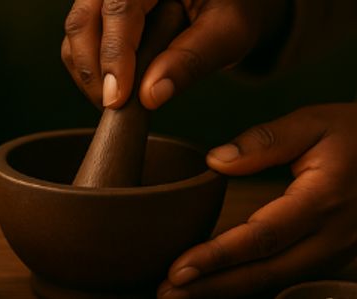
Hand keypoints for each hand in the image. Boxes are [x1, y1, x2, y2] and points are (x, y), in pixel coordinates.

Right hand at [61, 0, 289, 108]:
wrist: (227, 0)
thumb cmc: (234, 8)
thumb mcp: (228, 32)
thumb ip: (191, 59)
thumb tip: (150, 96)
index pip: (119, 8)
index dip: (114, 56)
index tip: (117, 100)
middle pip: (84, 21)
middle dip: (94, 71)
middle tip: (115, 109)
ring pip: (76, 32)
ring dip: (89, 73)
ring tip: (117, 102)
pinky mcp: (99, 10)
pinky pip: (79, 39)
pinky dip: (90, 68)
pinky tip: (115, 88)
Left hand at [157, 103, 356, 298]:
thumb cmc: (354, 134)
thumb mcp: (314, 123)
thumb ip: (265, 141)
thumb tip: (216, 161)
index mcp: (321, 201)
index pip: (261, 238)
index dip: (217, 257)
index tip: (179, 269)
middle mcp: (329, 237)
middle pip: (263, 273)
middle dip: (212, 287)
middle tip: (166, 294)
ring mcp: (333, 252)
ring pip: (273, 281)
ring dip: (225, 291)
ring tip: (182, 295)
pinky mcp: (329, 256)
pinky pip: (284, 277)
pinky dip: (247, 284)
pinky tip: (217, 284)